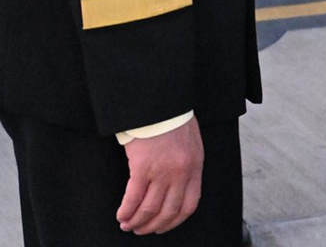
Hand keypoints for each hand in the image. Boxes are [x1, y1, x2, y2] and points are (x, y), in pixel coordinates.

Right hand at [119, 117, 202, 234]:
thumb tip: (178, 189)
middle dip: (153, 225)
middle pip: (168, 211)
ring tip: (127, 225)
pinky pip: (133, 199)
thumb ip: (188, 166)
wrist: (160, 105)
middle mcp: (181, 173)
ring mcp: (162, 171)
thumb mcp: (192, 145)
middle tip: (141, 230)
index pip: (190, 205)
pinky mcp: (142, 168)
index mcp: (195, 167)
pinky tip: (121, 215)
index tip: (163, 227)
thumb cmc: (174, 122)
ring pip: (149, 209)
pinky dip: (126, 211)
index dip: (174, 221)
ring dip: (137, 221)